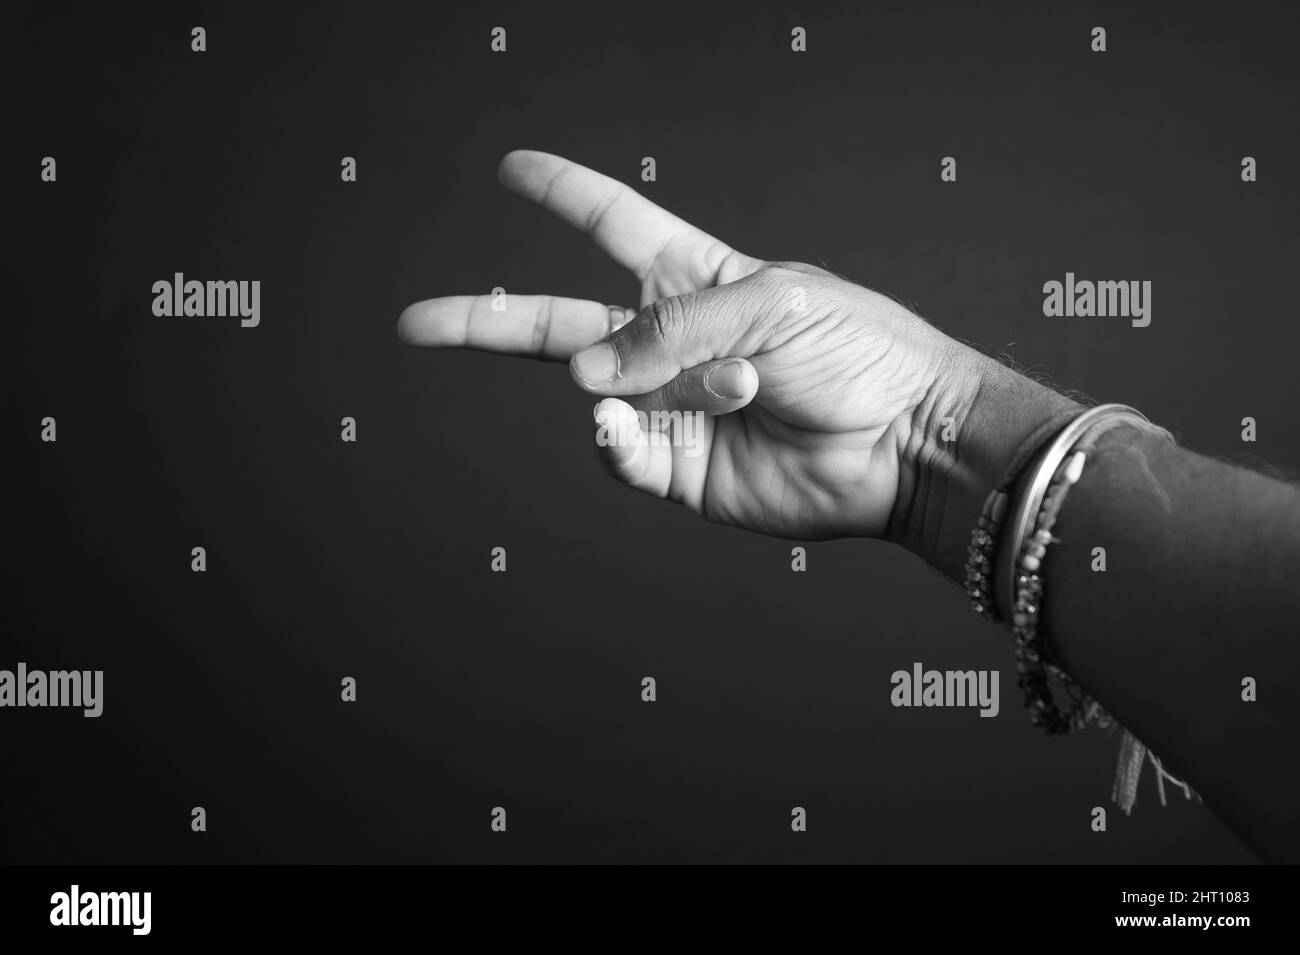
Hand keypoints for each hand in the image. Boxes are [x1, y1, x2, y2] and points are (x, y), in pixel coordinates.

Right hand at [397, 151, 1057, 550]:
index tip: (512, 168)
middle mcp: (671, 345)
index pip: (613, 224)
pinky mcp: (678, 469)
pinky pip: (618, 453)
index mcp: (697, 280)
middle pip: (559, 324)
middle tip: (417, 321)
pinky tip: (621, 423)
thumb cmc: (858, 352)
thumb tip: (586, 373)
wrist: (906, 442)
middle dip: (488, 319)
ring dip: (641, 387)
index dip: (562, 194)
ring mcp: (670, 409)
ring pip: (597, 393)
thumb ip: (673, 328)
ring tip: (727, 392)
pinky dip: (613, 440)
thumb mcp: (770, 305)